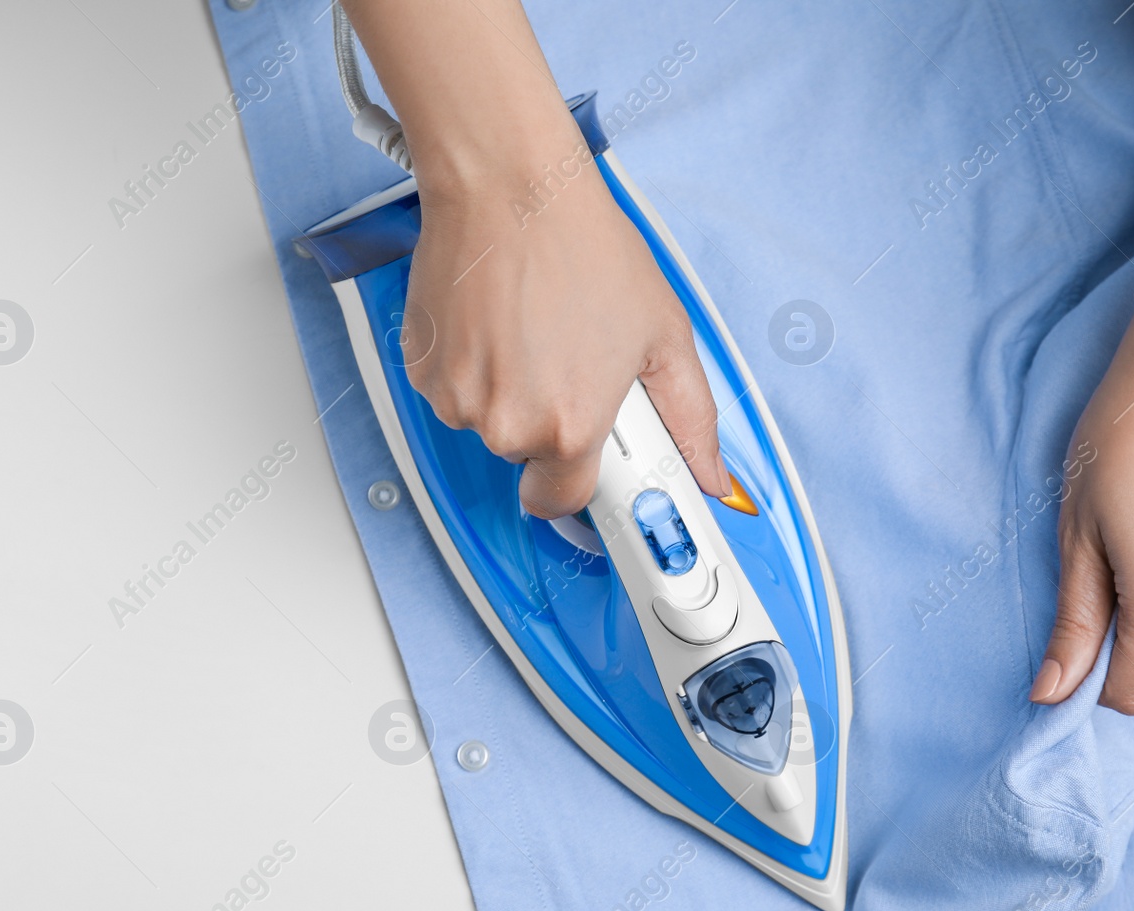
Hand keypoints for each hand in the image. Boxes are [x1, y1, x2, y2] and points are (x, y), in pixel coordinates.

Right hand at [341, 0, 727, 519]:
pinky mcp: (422, 367)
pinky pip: (453, 390)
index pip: (561, 502)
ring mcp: (456, 396)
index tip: (587, 460)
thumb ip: (690, 418)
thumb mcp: (662, 335)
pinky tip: (496, 319)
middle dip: (548, 417)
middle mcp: (505, 422)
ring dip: (508, 391)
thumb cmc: (582, 247)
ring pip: (487, 421)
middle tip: (568, 356)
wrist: (509, 185)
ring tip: (533, 326)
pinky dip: (473, 365)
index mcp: (568, 426)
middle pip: (526, 455)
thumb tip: (711, 472)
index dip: (577, 480)